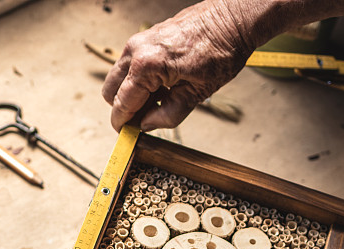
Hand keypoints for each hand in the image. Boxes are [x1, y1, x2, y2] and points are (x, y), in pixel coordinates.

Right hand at [102, 0, 259, 130]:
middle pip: (111, 92)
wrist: (232, 18)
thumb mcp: (197, 92)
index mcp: (146, 65)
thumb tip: (148, 125)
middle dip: (124, 109)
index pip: (121, 104)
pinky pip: (130, 65)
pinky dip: (139, 80)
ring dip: (132, 94)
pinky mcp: (145, 38)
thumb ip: (168, 115)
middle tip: (146, 119)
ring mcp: (139, 41)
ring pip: (119, 78)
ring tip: (160, 100)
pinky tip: (163, 86)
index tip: (128, 135)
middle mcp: (136, 51)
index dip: (123, 124)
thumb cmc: (221, 49)